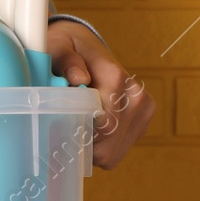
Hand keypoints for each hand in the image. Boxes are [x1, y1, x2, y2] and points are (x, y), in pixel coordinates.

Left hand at [45, 19, 152, 169]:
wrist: (83, 45)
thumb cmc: (66, 48)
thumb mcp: (57, 46)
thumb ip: (66, 61)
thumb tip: (79, 79)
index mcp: (115, 76)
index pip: (103, 125)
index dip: (77, 135)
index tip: (56, 131)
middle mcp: (136, 96)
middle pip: (108, 146)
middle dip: (81, 146)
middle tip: (60, 133)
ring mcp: (142, 110)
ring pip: (113, 154)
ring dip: (89, 149)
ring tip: (74, 128)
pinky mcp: (141, 122)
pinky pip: (116, 152)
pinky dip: (99, 148)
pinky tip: (87, 131)